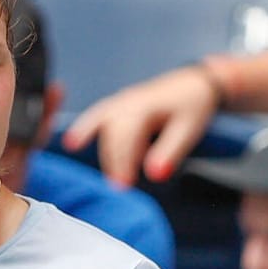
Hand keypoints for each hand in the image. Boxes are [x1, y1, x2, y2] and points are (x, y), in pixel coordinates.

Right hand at [62, 65, 221, 186]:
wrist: (194, 83)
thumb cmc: (192, 104)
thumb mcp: (189, 129)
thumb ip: (170, 152)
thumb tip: (155, 175)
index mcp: (144, 106)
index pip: (125, 135)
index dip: (122, 161)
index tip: (125, 184)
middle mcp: (126, 102)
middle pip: (110, 134)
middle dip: (113, 161)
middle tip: (121, 186)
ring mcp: (119, 102)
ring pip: (100, 126)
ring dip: (105, 153)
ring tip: (114, 177)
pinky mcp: (116, 106)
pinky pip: (95, 117)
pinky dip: (83, 130)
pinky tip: (72, 144)